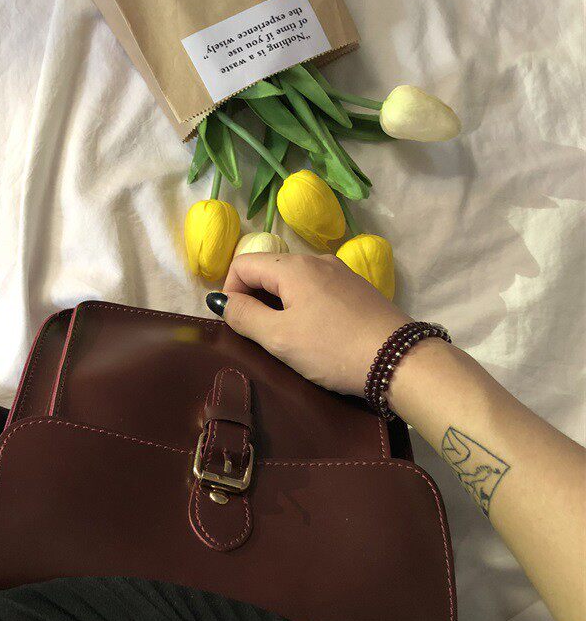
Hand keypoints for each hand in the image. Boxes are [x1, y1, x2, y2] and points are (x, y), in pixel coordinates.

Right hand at [217, 253, 411, 395]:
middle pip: (269, 270)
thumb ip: (243, 316)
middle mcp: (317, 260)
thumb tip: (221, 300)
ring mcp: (340, 272)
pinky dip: (304, 306)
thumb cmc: (332, 349)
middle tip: (261, 336)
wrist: (400, 360)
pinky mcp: (357, 289)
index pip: (243, 263)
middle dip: (255, 298)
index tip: (238, 323)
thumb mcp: (279, 338)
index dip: (230, 291)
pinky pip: (317, 289)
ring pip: (293, 281)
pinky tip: (316, 333)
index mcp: (294, 267)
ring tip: (289, 338)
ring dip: (279, 304)